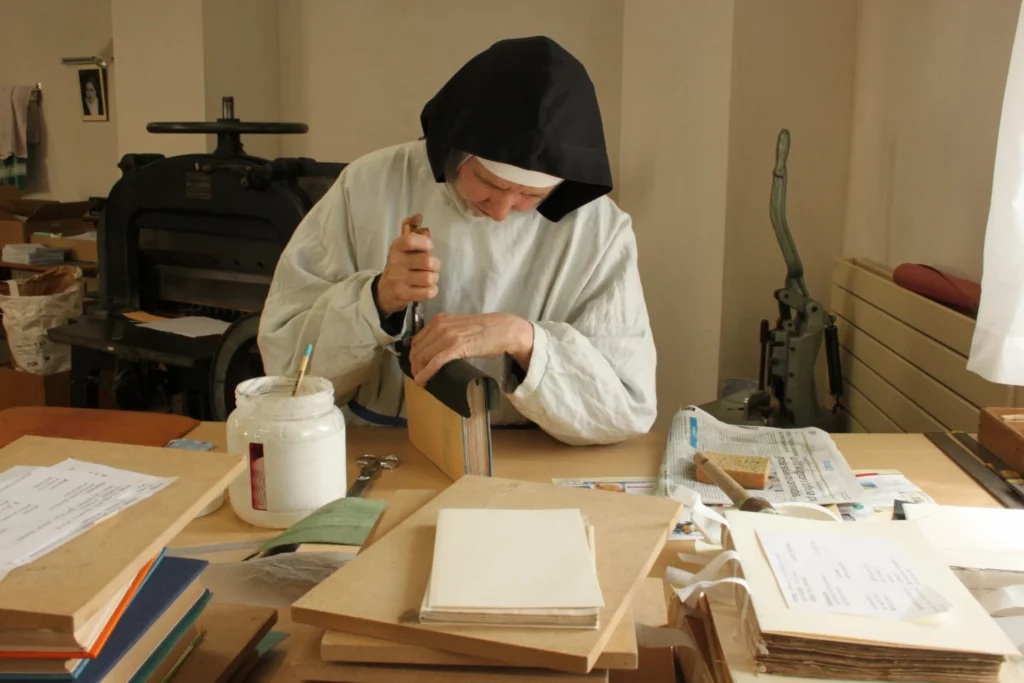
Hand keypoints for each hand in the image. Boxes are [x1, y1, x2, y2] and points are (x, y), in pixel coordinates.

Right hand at [375, 214, 440, 315]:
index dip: (425, 243)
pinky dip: (432, 290)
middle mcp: (396, 263)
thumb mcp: (401, 247)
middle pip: (427, 261)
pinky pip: (428, 292)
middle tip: (432, 266)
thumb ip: (409, 228)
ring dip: (434, 278)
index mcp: (396, 248)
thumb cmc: (399, 265)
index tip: (429, 246)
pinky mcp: (403, 295)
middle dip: (435, 264)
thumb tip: (418, 215)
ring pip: (429, 278)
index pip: (410, 240)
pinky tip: (427, 288)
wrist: (384, 292)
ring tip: (429, 277)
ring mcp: (399, 280)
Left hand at [409, 313, 533, 384]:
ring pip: (423, 357)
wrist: (503, 329)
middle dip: (414, 366)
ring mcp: (447, 336)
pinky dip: (426, 373)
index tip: (416, 367)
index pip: (417, 340)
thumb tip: (436, 349)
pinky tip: (423, 381)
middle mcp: (440, 326)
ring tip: (421, 382)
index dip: (413, 356)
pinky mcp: (456, 347)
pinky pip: (435, 362)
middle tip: (418, 377)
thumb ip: (446, 333)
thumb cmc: (484, 330)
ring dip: (418, 372)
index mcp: (439, 320)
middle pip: (417, 350)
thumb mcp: (459, 326)